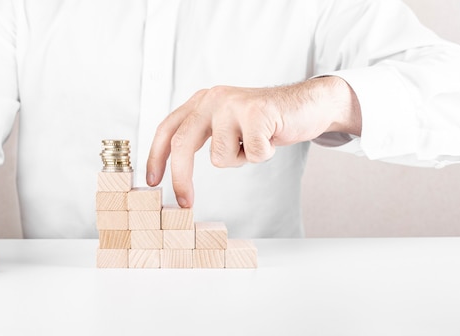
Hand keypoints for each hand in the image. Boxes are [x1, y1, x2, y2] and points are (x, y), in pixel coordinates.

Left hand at [146, 76, 360, 207]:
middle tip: (184, 203)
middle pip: (182, 144)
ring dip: (240, 159)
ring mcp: (233, 103)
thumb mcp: (228, 124)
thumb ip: (206, 136)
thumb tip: (176, 171)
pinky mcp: (256, 112)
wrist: (307, 104)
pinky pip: (252, 155)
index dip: (156, 156)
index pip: (168, 129)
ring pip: (221, 157)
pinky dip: (263, 155)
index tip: (152, 181)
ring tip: (255, 142)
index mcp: (202, 101)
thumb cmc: (266, 122)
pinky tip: (271, 138)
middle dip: (181, 178)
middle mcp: (212, 98)